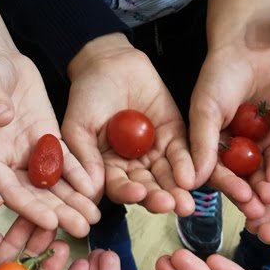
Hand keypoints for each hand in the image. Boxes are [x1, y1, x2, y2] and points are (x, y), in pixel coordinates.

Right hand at [0, 49, 100, 237]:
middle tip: (82, 230)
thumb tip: (1, 116)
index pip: (5, 188)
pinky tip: (97, 188)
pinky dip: (80, 175)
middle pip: (33, 194)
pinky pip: (65, 162)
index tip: (49, 220)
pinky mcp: (46, 142)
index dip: (28, 206)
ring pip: (52, 184)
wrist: (0, 58)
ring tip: (94, 218)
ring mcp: (28, 155)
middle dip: (58, 213)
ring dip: (73, 202)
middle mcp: (6, 163)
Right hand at [63, 34, 194, 215]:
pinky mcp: (173, 135)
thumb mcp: (78, 126)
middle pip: (147, 188)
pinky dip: (188, 165)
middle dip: (158, 198)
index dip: (127, 193)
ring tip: (185, 203)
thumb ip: (84, 156)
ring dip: (176, 190)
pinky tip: (192, 177)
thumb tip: (90, 191)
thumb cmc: (86, 95)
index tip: (137, 195)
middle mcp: (132, 166)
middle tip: (170, 205)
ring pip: (167, 176)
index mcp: (107, 169)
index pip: (118, 187)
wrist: (110, 64)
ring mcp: (154, 151)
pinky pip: (182, 153)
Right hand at [189, 41, 269, 216]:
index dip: (225, 186)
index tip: (236, 198)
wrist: (253, 44)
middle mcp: (230, 148)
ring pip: (260, 172)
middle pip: (239, 178)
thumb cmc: (220, 74)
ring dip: (264, 187)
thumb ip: (201, 143)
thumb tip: (190, 182)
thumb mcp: (206, 108)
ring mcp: (256, 143)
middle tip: (257, 210)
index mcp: (207, 144)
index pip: (214, 172)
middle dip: (247, 195)